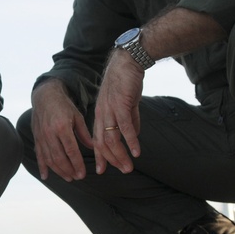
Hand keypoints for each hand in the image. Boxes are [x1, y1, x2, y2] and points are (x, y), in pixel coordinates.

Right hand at [31, 80, 93, 181]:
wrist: (45, 96)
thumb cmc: (64, 105)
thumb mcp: (77, 116)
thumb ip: (84, 134)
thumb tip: (93, 148)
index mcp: (62, 127)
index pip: (71, 150)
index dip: (77, 164)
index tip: (83, 174)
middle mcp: (50, 133)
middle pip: (59, 157)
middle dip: (69, 170)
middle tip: (77, 178)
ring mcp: (41, 136)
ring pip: (49, 159)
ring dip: (58, 171)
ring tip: (68, 177)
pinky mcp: (36, 138)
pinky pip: (39, 155)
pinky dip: (42, 167)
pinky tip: (45, 176)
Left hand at [93, 51, 144, 174]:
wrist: (127, 62)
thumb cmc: (126, 82)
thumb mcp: (125, 103)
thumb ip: (129, 119)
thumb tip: (134, 134)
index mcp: (100, 114)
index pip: (97, 139)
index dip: (100, 155)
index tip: (102, 170)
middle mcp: (102, 114)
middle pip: (103, 143)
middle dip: (111, 160)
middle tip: (123, 171)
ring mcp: (110, 110)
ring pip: (112, 139)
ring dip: (121, 155)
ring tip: (129, 167)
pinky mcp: (121, 105)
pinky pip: (125, 127)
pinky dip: (131, 141)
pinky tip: (136, 152)